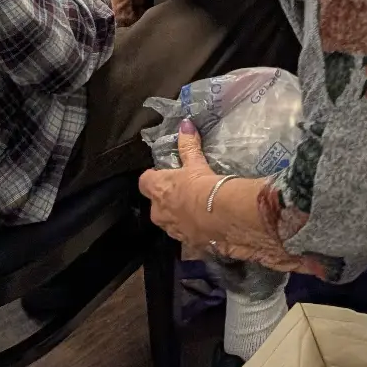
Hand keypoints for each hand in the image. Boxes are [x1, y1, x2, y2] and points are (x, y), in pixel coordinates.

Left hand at [138, 123, 326, 272]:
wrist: (222, 218)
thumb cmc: (203, 186)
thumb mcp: (196, 164)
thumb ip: (188, 145)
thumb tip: (184, 123)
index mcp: (158, 190)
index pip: (145, 181)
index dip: (153, 178)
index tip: (164, 174)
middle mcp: (159, 213)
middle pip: (156, 205)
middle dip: (166, 200)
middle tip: (183, 192)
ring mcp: (173, 231)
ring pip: (170, 222)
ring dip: (179, 216)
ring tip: (196, 209)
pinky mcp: (188, 244)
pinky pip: (187, 236)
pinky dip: (194, 231)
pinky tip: (206, 226)